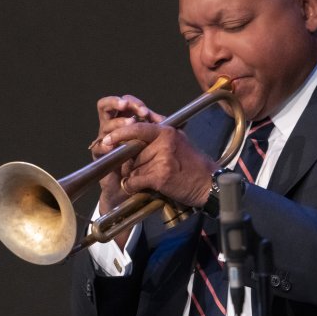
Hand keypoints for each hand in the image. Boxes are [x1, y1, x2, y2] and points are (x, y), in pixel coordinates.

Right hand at [90, 95, 164, 212]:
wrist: (131, 186)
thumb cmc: (142, 160)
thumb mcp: (152, 142)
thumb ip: (156, 129)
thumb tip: (165, 119)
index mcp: (124, 119)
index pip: (125, 103)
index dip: (134, 103)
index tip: (146, 112)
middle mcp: (111, 126)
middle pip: (106, 106)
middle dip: (117, 103)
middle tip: (129, 108)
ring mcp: (104, 139)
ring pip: (105, 124)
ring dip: (118, 123)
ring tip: (130, 124)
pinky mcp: (99, 155)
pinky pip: (99, 147)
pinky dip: (105, 145)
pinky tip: (112, 146)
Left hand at [102, 123, 218, 208]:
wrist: (209, 183)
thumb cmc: (192, 164)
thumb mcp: (177, 142)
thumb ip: (158, 138)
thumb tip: (132, 139)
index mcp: (166, 131)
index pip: (137, 128)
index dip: (119, 133)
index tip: (107, 139)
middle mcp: (163, 142)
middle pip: (132, 151)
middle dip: (129, 163)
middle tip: (138, 169)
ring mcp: (162, 158)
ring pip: (132, 167)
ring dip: (132, 176)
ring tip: (146, 179)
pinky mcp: (160, 175)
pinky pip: (135, 180)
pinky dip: (133, 186)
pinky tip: (140, 187)